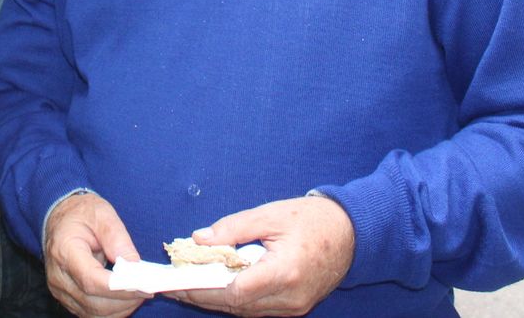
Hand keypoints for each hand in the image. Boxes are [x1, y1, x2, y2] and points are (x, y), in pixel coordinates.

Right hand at [41, 192, 150, 317]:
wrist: (61, 217)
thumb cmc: (81, 213)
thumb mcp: (102, 214)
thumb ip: (117, 238)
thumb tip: (134, 266)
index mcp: (64, 250)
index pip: (91, 280)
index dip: (120, 288)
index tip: (144, 286)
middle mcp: (58, 276)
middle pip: (94, 302)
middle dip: (125, 300)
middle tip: (148, 289)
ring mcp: (60, 290)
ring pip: (94, 313)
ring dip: (121, 308)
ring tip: (138, 292)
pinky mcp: (67, 298)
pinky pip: (91, 314)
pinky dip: (112, 310)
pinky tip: (125, 297)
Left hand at [165, 196, 353, 316]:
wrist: (351, 233)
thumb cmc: (312, 219)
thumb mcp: (269, 215)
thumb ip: (232, 228)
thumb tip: (199, 239)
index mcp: (285, 272)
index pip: (236, 291)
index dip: (203, 289)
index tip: (178, 281)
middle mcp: (290, 297)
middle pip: (237, 305)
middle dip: (202, 296)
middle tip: (172, 286)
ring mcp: (294, 307)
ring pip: (245, 311)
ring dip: (216, 300)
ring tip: (186, 286)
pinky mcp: (294, 307)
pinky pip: (257, 308)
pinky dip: (234, 299)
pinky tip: (215, 287)